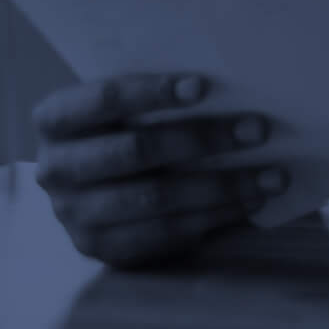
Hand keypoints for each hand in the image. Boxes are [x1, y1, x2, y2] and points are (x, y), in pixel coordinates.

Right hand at [33, 73, 287, 269]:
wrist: (98, 183)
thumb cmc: (126, 125)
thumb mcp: (127, 105)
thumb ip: (159, 94)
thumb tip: (235, 79)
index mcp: (57, 120)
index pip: (103, 99)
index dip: (151, 91)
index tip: (203, 86)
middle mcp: (56, 169)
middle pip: (135, 151)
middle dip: (202, 138)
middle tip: (259, 128)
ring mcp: (75, 215)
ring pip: (155, 199)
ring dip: (221, 185)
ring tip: (272, 174)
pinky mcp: (102, 250)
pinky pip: (165, 234)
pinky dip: (214, 216)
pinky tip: (249, 202)